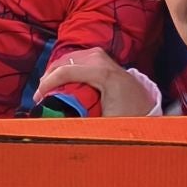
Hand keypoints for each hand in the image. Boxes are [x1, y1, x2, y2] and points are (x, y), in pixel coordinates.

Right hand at [36, 50, 154, 117]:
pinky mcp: (104, 61)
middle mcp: (104, 61)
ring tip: (48, 88)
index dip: (47, 84)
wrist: (149, 110)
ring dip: (57, 71)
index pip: (66, 71)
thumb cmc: (131, 118)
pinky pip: (78, 59)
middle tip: (40, 95)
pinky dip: (67, 68)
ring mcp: (104, 58)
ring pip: (70, 58)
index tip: (37, 98)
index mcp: (104, 74)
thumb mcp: (107, 124)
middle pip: (65, 61)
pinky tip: (62, 81)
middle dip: (49, 76)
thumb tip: (59, 128)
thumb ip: (84, 123)